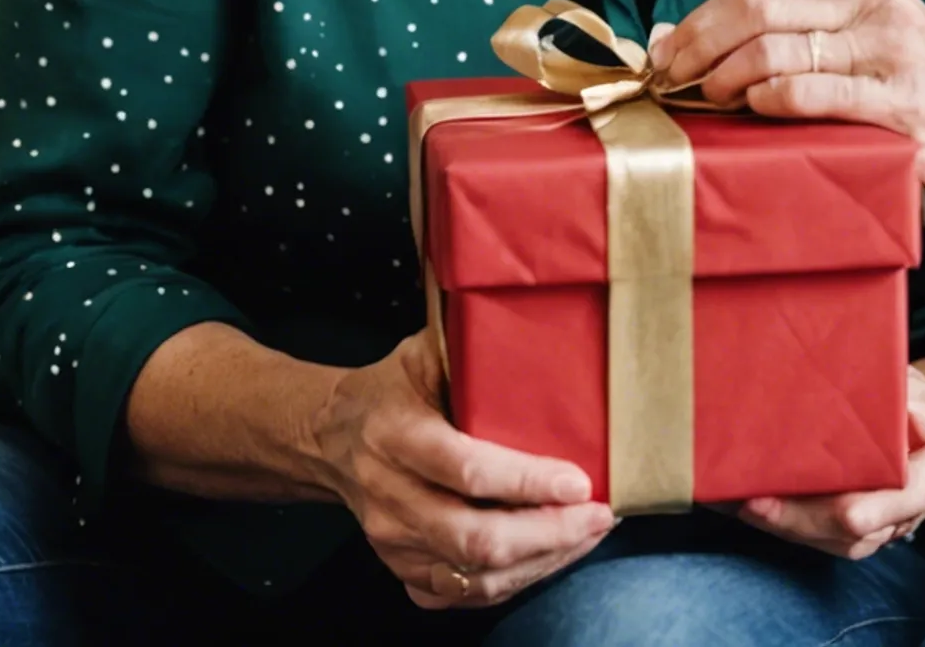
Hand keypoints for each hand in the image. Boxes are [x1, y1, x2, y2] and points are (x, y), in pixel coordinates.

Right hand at [305, 332, 615, 608]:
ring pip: (474, 575)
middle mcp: (391, 494)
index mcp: (397, 434)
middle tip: (598, 515)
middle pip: (475, 538)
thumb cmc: (388, 392)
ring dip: (542, 562)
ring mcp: (392, 540)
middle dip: (549, 534)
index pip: (467, 470)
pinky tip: (547, 557)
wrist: (326, 438)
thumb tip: (533, 331)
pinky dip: (512, 582)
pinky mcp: (399, 566)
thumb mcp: (418, 356)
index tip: (578, 482)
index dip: (527, 481)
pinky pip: (461, 593)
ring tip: (586, 535)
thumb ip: (467, 347)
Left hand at [653, 0, 924, 238]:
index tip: (662, 50)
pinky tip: (752, 112)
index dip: (701, 19)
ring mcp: (895, 64)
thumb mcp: (893, 65)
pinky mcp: (907, 116)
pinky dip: (772, 102)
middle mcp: (881, 18)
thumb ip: (819, 57)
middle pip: (759, 9)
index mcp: (873, 1)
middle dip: (695, 42)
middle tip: (662, 78)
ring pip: (779, 51)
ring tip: (699, 102)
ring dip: (722, 76)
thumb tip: (718, 56)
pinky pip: (820, 96)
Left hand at [734, 361, 924, 557]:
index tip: (850, 516)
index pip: (913, 496)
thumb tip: (916, 417)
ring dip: (788, 527)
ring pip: (835, 540)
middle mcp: (907, 509)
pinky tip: (744, 507)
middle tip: (761, 506)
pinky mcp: (846, 529)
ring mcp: (877, 525)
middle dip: (811, 520)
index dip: (882, 508)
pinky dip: (782, 524)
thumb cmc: (906, 401)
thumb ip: (917, 399)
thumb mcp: (915, 388)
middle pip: (863, 530)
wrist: (907, 423)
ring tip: (745, 506)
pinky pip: (817, 536)